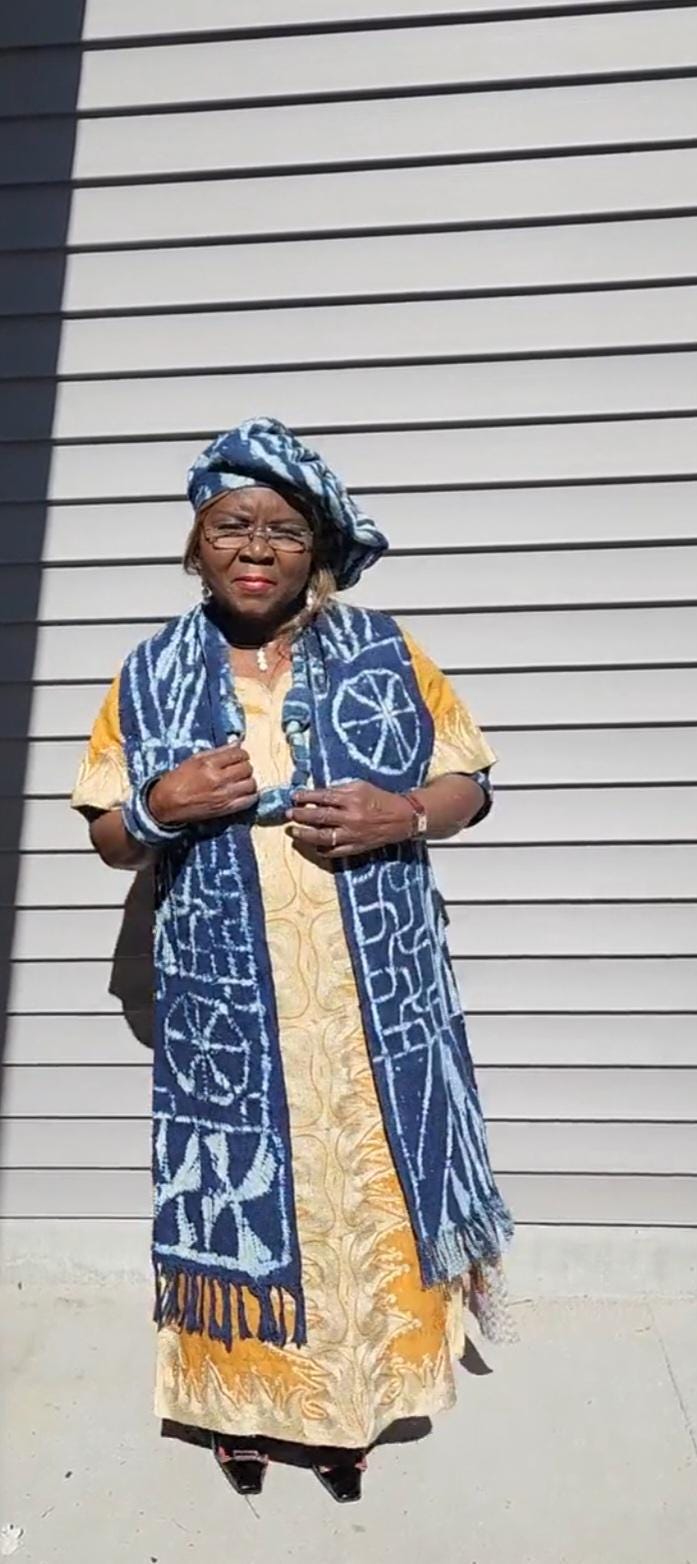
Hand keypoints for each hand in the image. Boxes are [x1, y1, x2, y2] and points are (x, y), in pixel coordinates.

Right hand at [148, 745, 257, 825]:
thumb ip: (218, 751)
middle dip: (245, 767)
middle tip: (239, 770)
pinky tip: (244, 794)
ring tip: (241, 782)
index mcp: (209, 764)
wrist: (167, 803)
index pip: (238, 754)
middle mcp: (218, 779)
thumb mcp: (194, 760)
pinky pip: (249, 800)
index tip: (238, 758)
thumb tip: (238, 743)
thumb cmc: (178, 779)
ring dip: (248, 781)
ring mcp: (223, 795)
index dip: (241, 755)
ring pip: (251, 784)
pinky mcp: (225, 809)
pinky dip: (250, 796)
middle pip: (247, 768)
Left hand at [287, 782, 415, 857]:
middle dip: (300, 815)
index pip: (323, 797)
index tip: (294, 796)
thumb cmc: (380, 799)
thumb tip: (318, 794)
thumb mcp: (361, 786)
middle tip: (288, 814)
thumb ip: (340, 790)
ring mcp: (352, 835)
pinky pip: (334, 851)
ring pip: (322, 837)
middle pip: (319, 817)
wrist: (402, 818)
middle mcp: (351, 818)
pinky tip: (312, 845)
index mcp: (352, 799)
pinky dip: (321, 849)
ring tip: (293, 831)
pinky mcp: (356, 848)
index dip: (306, 797)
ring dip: (305, 834)